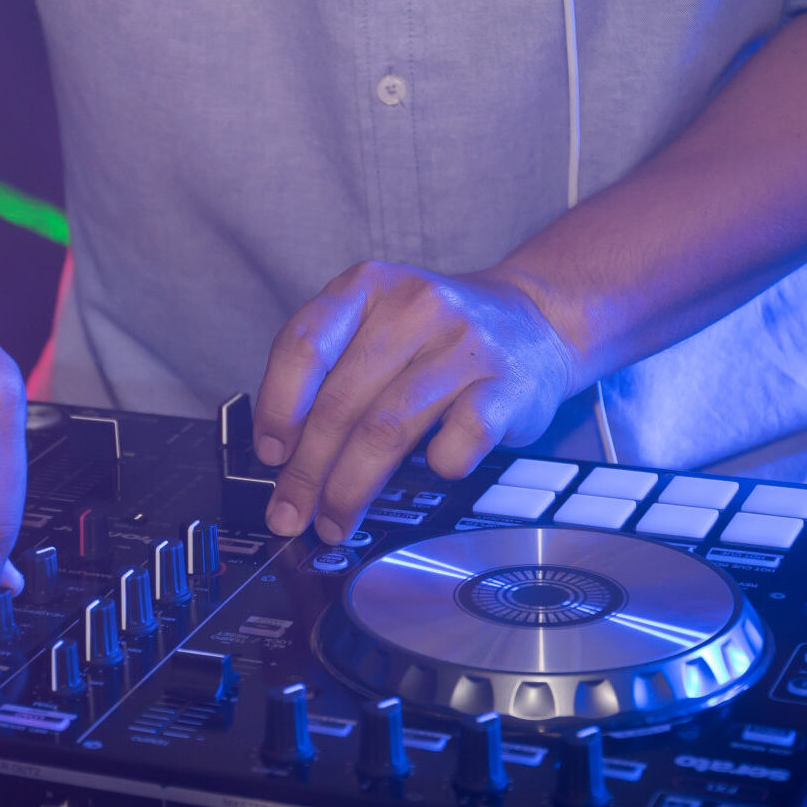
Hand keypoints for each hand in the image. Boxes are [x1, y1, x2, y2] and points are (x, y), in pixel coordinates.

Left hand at [253, 262, 577, 542]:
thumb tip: (282, 456)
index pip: (303, 345)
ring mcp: (464, 344)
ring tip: (337, 519)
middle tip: (292, 513)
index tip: (270, 455)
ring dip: (352, 487)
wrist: (537, 319)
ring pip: (388, 429)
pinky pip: (460, 439)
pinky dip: (438, 465)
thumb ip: (331, 372)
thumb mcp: (377, 324)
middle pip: (341, 401)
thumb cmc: (440, 336)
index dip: (277, 407)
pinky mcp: (508, 385)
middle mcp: (414, 307)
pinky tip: (431, 471)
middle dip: (308, 470)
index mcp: (368, 287)